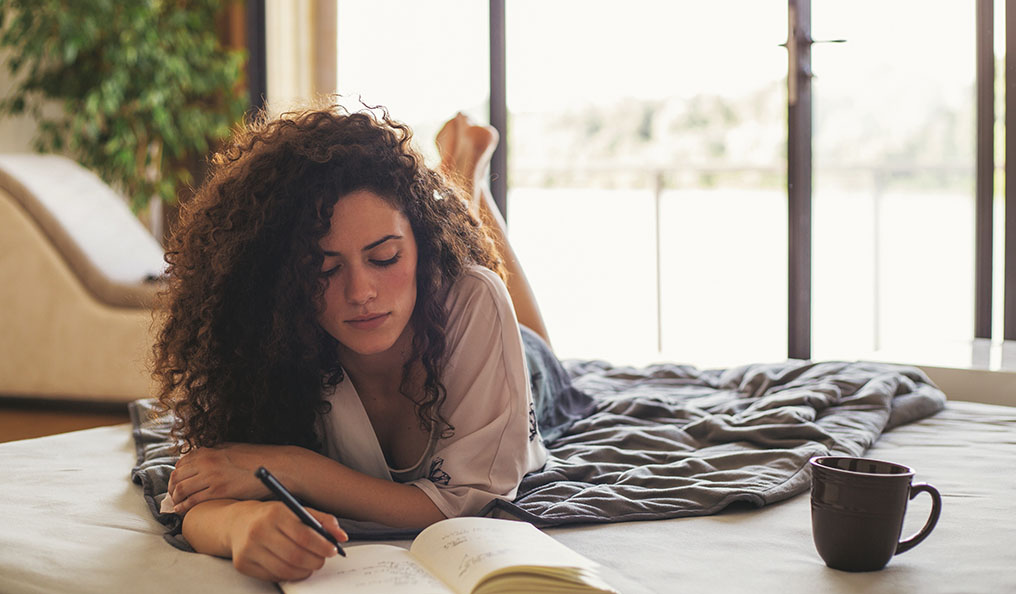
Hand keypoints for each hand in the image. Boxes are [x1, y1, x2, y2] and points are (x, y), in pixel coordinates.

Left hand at [169, 443, 286, 513]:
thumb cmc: (258, 458)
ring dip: (175, 500)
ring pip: (180, 490)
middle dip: (171, 490)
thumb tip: (202, 463)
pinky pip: (192, 501)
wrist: (278, 465)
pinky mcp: (219, 490)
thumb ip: (216, 454)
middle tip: (173, 499)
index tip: (176, 486)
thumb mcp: (233, 449)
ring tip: (177, 507)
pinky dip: (183, 507)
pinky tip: (182, 511)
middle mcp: (206, 461)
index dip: (175, 477)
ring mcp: (212, 476)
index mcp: (209, 450)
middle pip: (176, 477)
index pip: (180, 464)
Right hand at [228, 501, 348, 581]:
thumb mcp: (296, 510)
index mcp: (275, 513)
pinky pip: (273, 576)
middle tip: (322, 559)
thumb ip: (322, 520)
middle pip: (295, 555)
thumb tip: (342, 536)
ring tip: (310, 564)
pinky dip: (288, 574)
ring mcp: (249, 550)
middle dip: (315, 561)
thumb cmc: (272, 516)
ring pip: (285, 569)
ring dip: (304, 570)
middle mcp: (259, 531)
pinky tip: (293, 567)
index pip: (304, 535)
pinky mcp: (243, 564)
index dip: (322, 546)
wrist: (237, 522)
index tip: (333, 550)